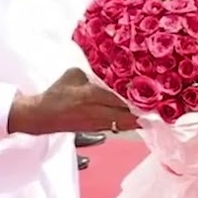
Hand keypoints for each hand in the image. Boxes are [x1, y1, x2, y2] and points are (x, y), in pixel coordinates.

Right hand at [7, 68, 139, 135]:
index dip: (136, 100)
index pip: (118, 99)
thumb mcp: (73, 75)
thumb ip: (92, 73)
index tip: (151, 98)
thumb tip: (108, 69)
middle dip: (141, 114)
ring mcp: (95, 123)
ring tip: (151, 116)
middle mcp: (95, 111)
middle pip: (124, 116)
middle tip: (157, 110)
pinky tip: (136, 120)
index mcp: (90, 96)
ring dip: (136, 120)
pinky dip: (126, 123)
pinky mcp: (93, 129)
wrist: (40, 116)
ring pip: (121, 124)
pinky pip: (115, 126)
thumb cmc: (56, 94)